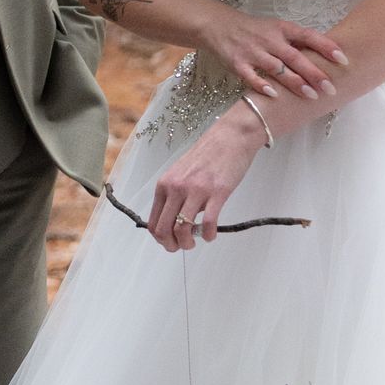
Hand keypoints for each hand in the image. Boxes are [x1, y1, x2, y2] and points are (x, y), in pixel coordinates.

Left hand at [147, 107, 266, 251]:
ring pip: (182, 229)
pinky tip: (211, 235)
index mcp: (165, 185)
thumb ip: (174, 195)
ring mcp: (196, 190)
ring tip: (196, 241)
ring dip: (188, 243)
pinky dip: (208, 235)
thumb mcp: (180, 173)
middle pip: (164, 229)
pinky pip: (208, 223)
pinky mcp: (217, 192)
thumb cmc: (207, 156)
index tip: (170, 242)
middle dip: (172, 245)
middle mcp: (176, 188)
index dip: (160, 239)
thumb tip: (172, 221)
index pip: (153, 222)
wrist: (230, 138)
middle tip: (182, 247)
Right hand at [200, 6, 346, 104]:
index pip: (308, 36)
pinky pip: (250, 76)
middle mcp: (269, 39)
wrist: (218, 25)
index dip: (326, 47)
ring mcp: (252, 51)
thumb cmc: (254, 29)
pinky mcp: (237, 63)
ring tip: (312, 96)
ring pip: (277, 69)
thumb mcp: (276, 28)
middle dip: (314, 73)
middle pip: (295, 57)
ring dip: (295, 83)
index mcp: (282, 28)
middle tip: (331, 88)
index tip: (343, 59)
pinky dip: (262, 85)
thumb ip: (297, 41)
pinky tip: (274, 95)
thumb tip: (327, 55)